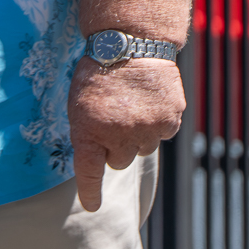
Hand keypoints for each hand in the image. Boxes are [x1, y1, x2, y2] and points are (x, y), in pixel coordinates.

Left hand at [69, 57, 183, 211]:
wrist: (132, 42)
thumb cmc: (100, 70)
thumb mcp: (80, 102)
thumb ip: (87, 132)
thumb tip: (98, 157)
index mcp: (89, 132)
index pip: (89, 173)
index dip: (90, 192)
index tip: (93, 205)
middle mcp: (118, 137)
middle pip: (119, 161)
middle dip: (116, 145)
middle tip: (115, 117)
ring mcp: (146, 131)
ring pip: (142, 149)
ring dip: (139, 134)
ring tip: (134, 104)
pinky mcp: (169, 121)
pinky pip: (163, 133)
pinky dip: (158, 121)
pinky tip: (151, 100)